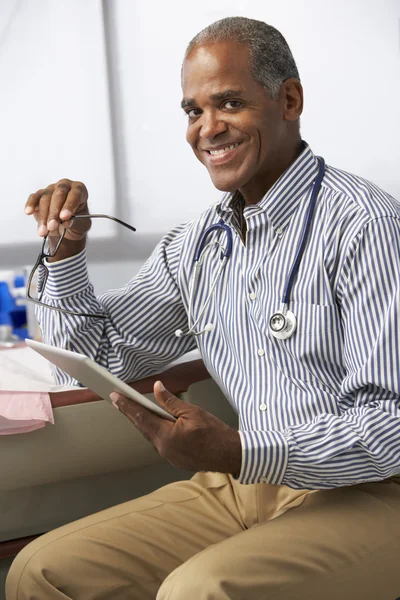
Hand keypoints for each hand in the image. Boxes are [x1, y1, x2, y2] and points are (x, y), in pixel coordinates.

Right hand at [25, 178, 90, 241]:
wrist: (66, 228)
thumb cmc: (77, 223)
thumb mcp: (82, 226)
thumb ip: (76, 223)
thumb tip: (67, 222)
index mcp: (79, 190)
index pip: (75, 194)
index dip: (69, 205)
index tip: (65, 217)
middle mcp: (65, 186)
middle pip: (58, 195)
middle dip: (54, 212)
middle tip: (52, 226)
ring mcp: (51, 189)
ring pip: (45, 199)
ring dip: (44, 216)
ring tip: (43, 231)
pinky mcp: (39, 195)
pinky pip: (34, 197)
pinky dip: (31, 205)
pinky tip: (29, 212)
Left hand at [111, 381, 241, 475]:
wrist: (229, 454)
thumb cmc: (215, 433)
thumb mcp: (193, 412)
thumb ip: (171, 401)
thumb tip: (157, 388)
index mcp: (166, 435)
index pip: (141, 417)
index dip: (127, 406)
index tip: (115, 397)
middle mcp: (163, 448)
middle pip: (143, 427)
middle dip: (130, 413)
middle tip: (117, 401)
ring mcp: (169, 456)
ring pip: (151, 436)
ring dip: (143, 423)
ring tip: (133, 410)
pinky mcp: (175, 460)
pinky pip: (160, 443)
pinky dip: (155, 432)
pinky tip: (155, 424)